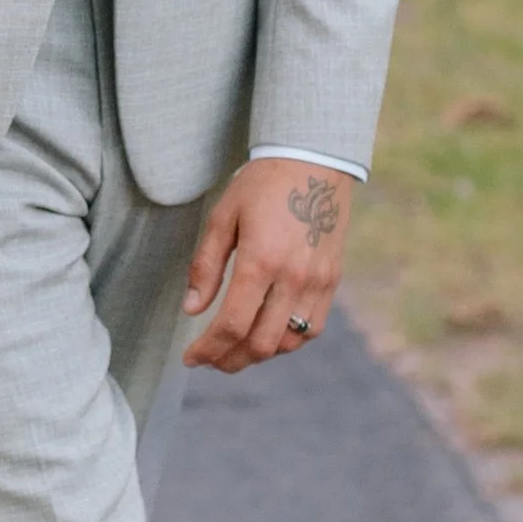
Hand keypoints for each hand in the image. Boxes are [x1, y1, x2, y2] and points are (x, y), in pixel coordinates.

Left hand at [182, 161, 349, 372]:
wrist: (313, 161)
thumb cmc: (261, 185)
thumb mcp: (222, 218)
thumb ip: (205, 266)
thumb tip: (192, 308)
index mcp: (261, 261)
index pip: (231, 325)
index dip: (208, 349)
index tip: (190, 357)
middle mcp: (293, 277)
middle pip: (261, 344)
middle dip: (229, 360)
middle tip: (209, 359)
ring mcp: (317, 282)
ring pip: (289, 343)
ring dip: (258, 354)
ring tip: (235, 350)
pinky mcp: (332, 281)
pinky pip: (312, 328)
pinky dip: (288, 341)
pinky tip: (268, 334)